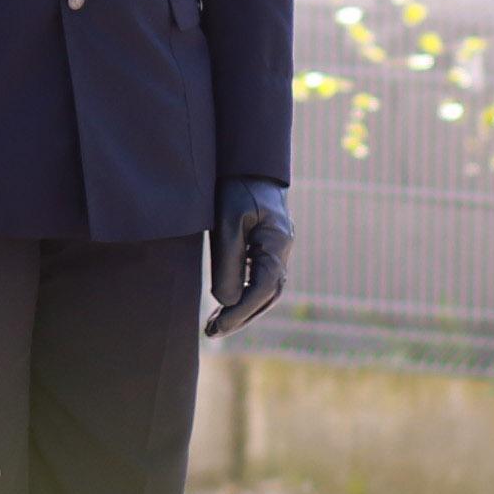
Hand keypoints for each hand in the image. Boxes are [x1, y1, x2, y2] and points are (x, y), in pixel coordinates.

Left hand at [206, 178, 290, 336]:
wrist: (247, 161)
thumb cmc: (236, 186)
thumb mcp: (227, 221)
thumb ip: (227, 261)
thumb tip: (225, 301)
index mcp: (277, 243)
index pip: (262, 290)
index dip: (240, 312)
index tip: (217, 327)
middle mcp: (281, 249)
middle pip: (267, 295)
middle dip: (241, 317)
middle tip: (212, 333)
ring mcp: (276, 248)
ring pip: (265, 290)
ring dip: (243, 309)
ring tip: (216, 325)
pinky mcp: (266, 245)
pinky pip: (260, 278)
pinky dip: (244, 294)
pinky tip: (226, 303)